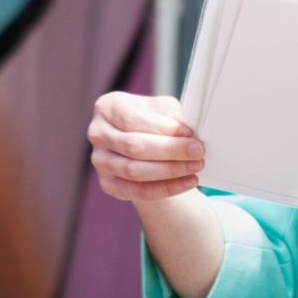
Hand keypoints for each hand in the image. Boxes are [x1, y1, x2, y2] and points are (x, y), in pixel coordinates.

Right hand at [88, 92, 203, 201]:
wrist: (143, 141)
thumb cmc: (153, 119)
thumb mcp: (162, 108)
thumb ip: (173, 117)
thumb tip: (188, 134)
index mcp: (108, 107)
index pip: (134, 120)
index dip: (163, 129)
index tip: (190, 134)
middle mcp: (98, 133)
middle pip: (134, 146)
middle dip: (170, 150)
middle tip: (198, 152)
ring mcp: (100, 160)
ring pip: (135, 171)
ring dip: (170, 171)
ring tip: (195, 166)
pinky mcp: (108, 184)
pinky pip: (138, 191)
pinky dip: (166, 188)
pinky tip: (187, 181)